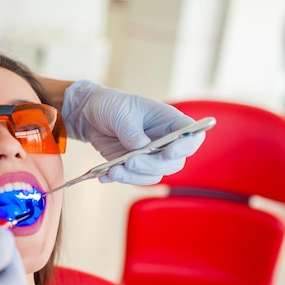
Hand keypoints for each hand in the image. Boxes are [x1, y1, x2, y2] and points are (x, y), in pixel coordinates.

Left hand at [62, 80, 204, 184]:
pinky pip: (134, 179)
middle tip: (130, 162)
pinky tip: (105, 175)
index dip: (186, 146)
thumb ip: (131, 129)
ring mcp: (151, 157)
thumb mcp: (119, 111)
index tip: (169, 151)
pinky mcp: (135, 167)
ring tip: (113, 170)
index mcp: (169, 121)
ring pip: (154, 175)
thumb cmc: (112, 106)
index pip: (191, 135)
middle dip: (152, 165)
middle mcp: (165, 142)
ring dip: (134, 176)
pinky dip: (121, 179)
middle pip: (173, 163)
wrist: (92, 115)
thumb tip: (141, 147)